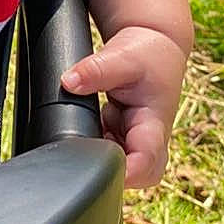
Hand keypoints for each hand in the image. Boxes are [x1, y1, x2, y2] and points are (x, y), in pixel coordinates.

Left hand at [60, 25, 188, 188]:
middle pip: (137, 176)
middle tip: (88, 145)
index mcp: (155, 123)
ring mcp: (136, 141)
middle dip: (112, 169)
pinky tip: (90, 121)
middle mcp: (149, 139)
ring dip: (99, 152)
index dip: (127, 173)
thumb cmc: (147, 53)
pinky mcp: (123, 139)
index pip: (147, 161)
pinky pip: (106, 152)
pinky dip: (93, 142)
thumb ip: (96, 70)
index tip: (102, 170)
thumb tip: (69, 82)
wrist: (155, 46)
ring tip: (94, 120)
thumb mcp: (122, 55)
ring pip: (120, 167)